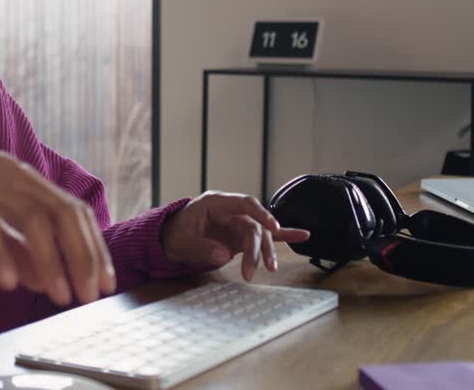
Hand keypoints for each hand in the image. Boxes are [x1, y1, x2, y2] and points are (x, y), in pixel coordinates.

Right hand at [0, 118, 115, 306]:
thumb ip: (14, 247)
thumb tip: (43, 280)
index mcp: (24, 180)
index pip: (73, 211)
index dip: (92, 247)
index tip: (102, 282)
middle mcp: (13, 176)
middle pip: (63, 213)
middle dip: (82, 256)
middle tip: (88, 295)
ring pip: (33, 218)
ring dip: (51, 259)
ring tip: (59, 294)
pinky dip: (1, 253)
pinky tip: (9, 282)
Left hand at [159, 192, 310, 281]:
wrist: (170, 240)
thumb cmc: (174, 236)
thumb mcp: (181, 242)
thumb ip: (201, 247)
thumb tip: (224, 254)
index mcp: (216, 202)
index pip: (244, 203)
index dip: (260, 213)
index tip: (272, 227)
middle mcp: (231, 211)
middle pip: (253, 225)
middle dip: (256, 248)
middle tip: (252, 271)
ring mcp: (238, 222)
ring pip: (260, 235)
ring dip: (266, 251)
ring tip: (271, 269)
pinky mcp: (241, 236)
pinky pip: (265, 236)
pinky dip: (283, 236)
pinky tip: (303, 236)